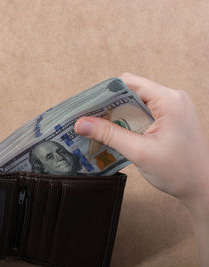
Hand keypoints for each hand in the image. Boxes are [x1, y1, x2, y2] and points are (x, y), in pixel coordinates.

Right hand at [74, 73, 208, 265]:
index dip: (105, 93)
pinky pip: (143, 112)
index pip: (129, 83)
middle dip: (108, 105)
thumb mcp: (139, 152)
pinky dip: (127, 120)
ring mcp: (173, 108)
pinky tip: (114, 132)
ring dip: (116, 114)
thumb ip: (109, 135)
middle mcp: (172, 99)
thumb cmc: (179, 172)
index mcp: (169, 101)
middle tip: (88, 118)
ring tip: (97, 126)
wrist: (203, 188)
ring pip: (136, 102)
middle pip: (131, 91)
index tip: (87, 106)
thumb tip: (81, 124)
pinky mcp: (170, 118)